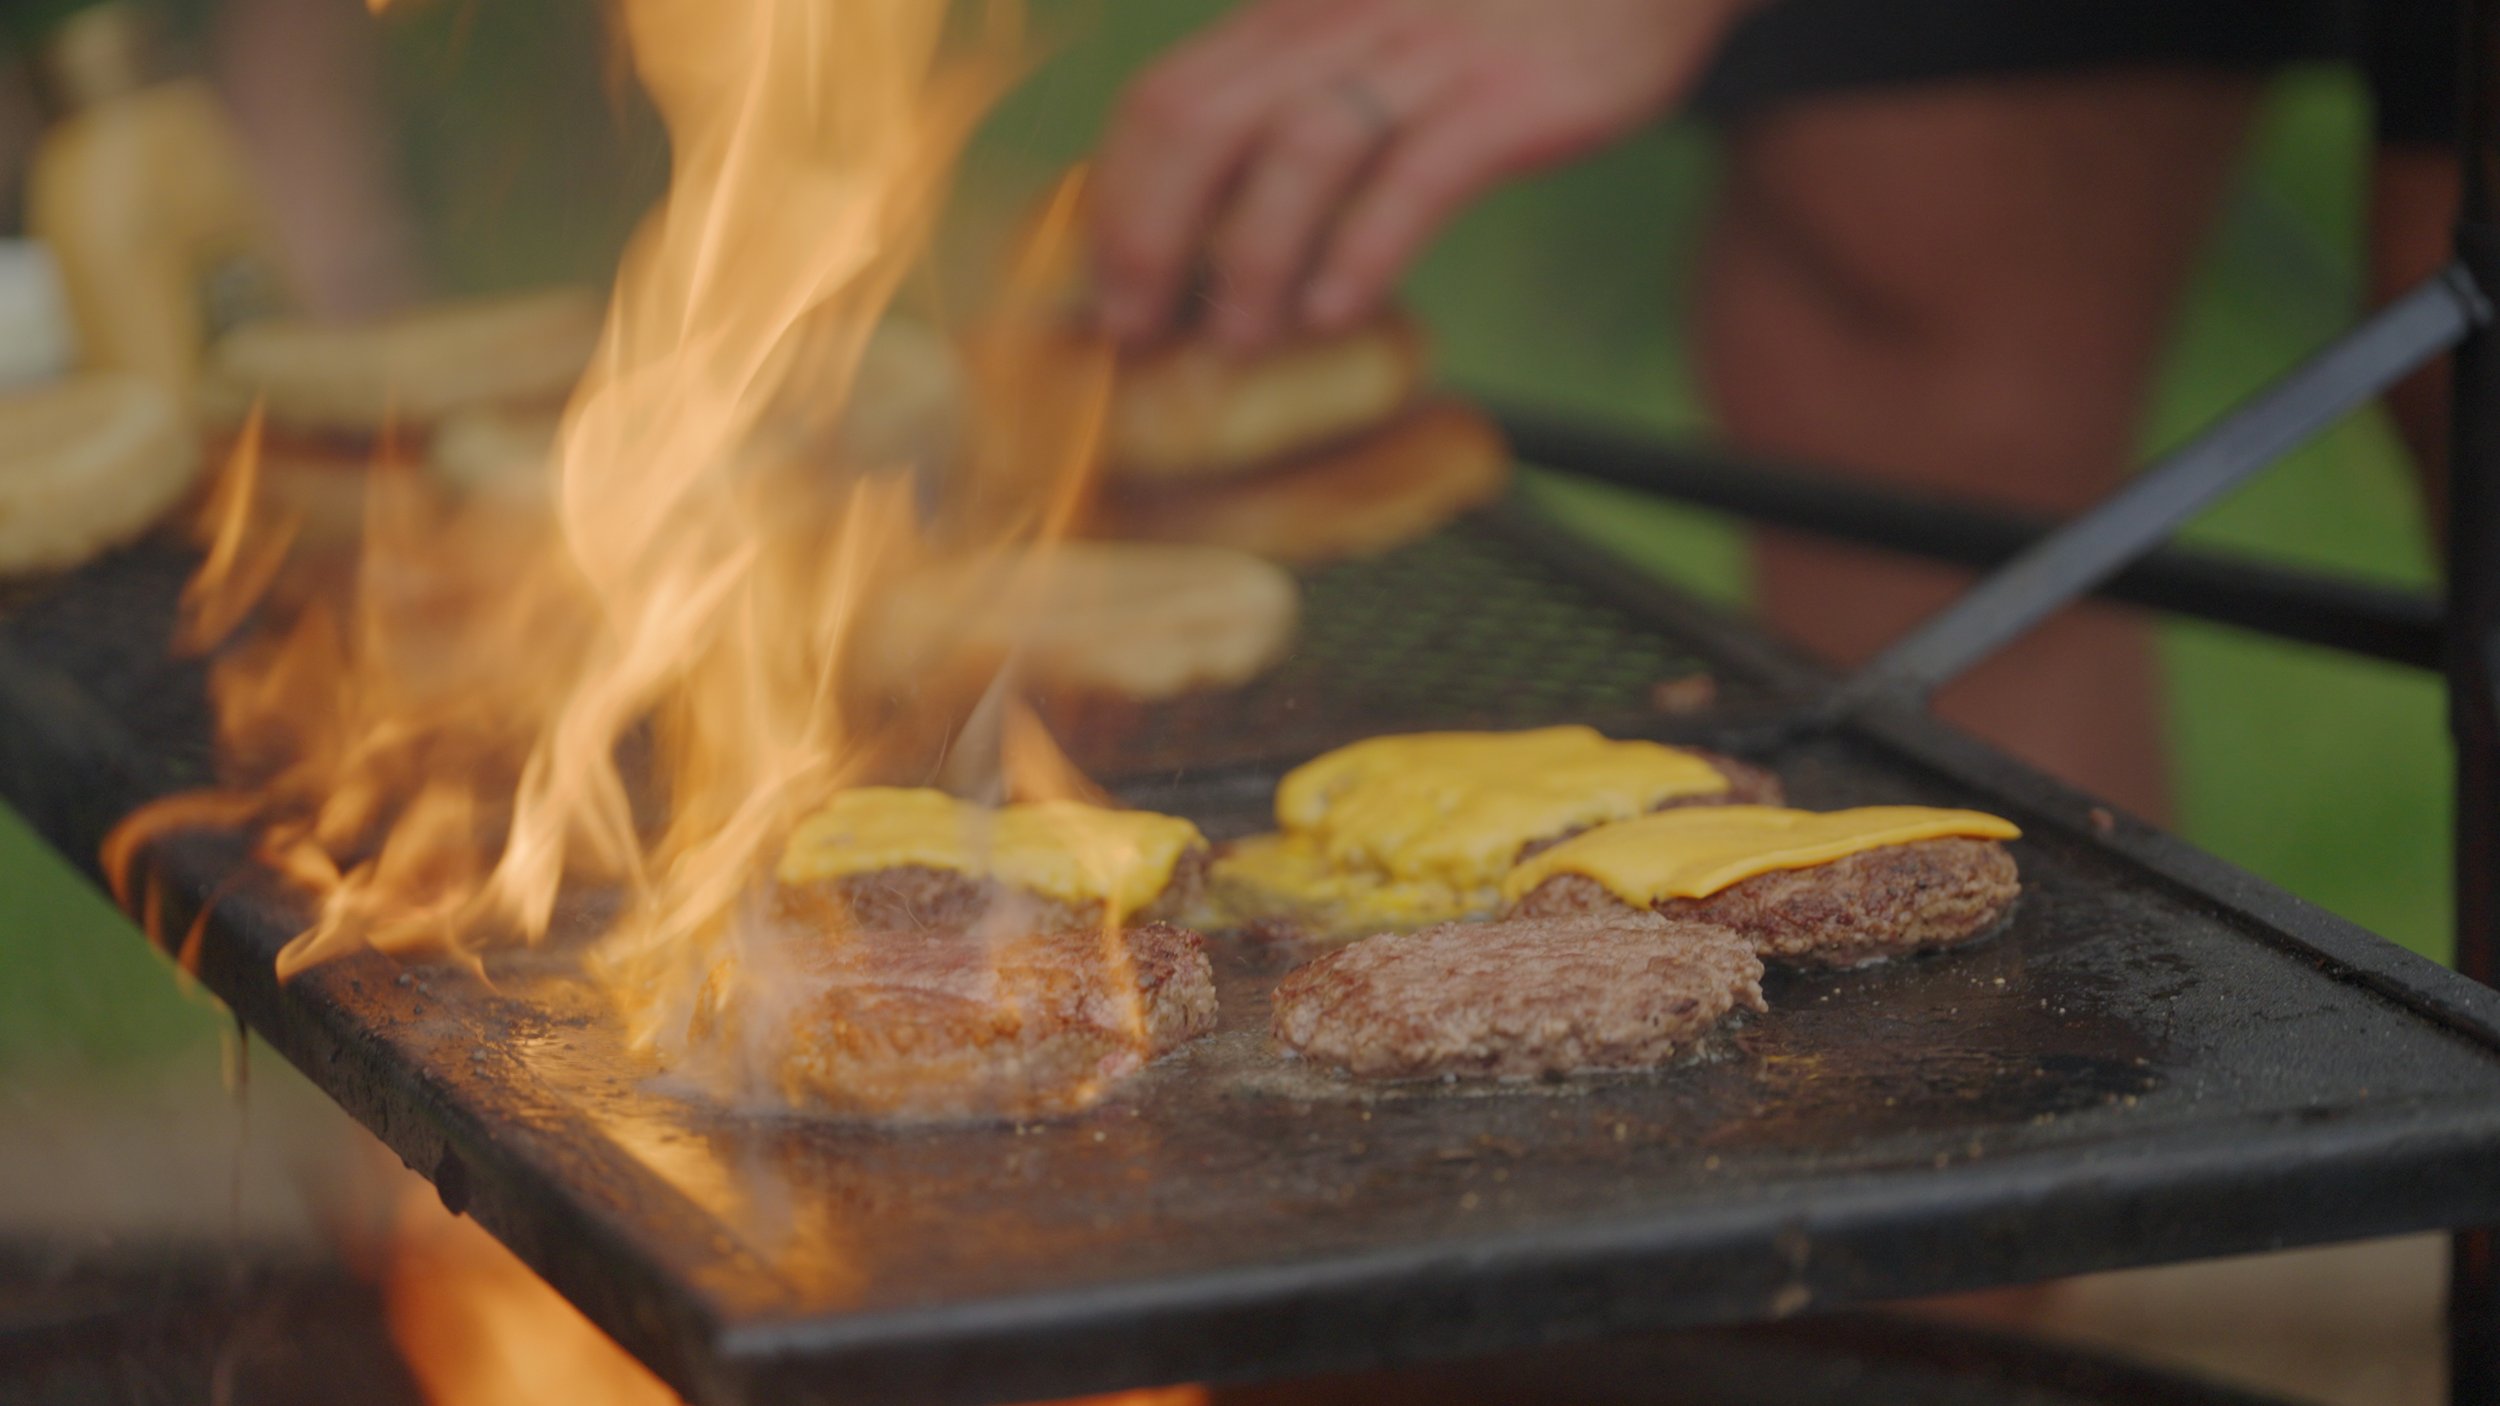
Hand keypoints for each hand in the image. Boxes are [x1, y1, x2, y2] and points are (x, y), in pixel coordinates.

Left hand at [1090, 0, 1759, 349]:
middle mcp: (1340, 20)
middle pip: (1199, 121)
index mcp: (1292, 11)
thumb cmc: (1499, 10)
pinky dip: (1364, 249)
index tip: (1100, 285)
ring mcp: (1425, 53)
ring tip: (1234, 339)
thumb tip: (1213, 209)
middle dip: (1148, 236)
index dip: (1116, 197)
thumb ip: (1296, 92)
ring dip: (1250, 257)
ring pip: (1298, 151)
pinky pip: (1415, 176)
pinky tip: (1337, 311)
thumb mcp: (1375, 24)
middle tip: (1135, 328)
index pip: (1163, 96)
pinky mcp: (1506, 95)